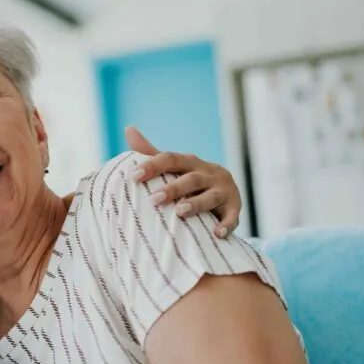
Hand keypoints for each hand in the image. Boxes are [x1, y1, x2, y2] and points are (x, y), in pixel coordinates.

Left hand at [124, 126, 240, 237]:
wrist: (223, 195)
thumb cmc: (190, 181)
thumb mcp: (173, 167)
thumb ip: (152, 152)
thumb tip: (129, 129)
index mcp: (191, 162)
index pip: (171, 159)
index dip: (153, 166)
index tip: (134, 176)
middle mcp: (209, 173)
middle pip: (191, 179)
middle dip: (173, 188)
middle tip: (154, 199)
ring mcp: (224, 190)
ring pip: (211, 196)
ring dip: (196, 203)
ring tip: (179, 212)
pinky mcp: (235, 208)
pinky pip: (232, 217)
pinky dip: (226, 224)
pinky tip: (217, 234)